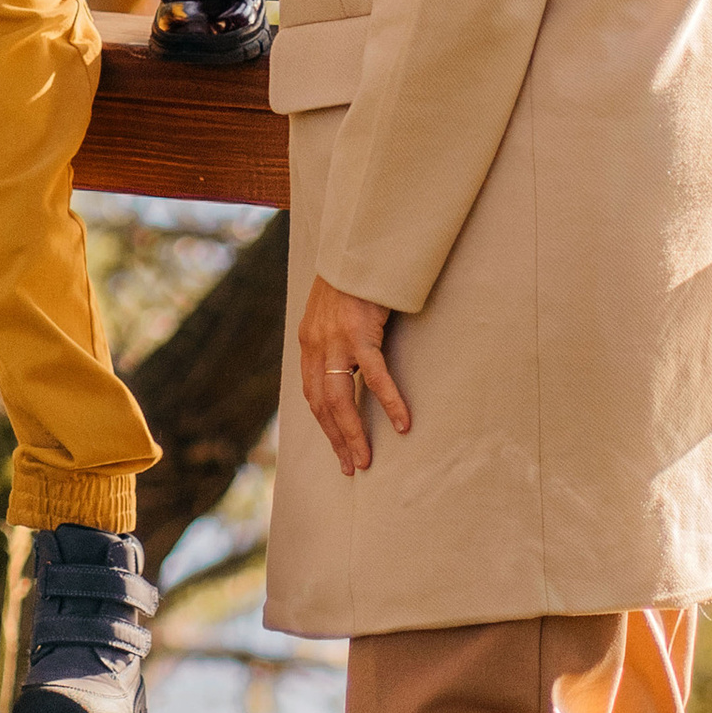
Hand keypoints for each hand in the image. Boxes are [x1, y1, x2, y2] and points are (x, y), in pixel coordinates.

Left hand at [297, 276, 410, 476]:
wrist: (355, 246)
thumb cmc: (351, 279)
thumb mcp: (332, 311)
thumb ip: (334, 338)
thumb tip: (349, 363)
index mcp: (309, 343)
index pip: (312, 395)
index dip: (324, 424)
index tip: (337, 448)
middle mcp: (317, 346)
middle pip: (322, 404)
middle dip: (336, 439)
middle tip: (351, 466)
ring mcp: (336, 341)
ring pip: (340, 398)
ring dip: (353, 432)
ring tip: (364, 458)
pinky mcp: (360, 333)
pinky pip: (375, 375)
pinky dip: (388, 401)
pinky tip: (401, 423)